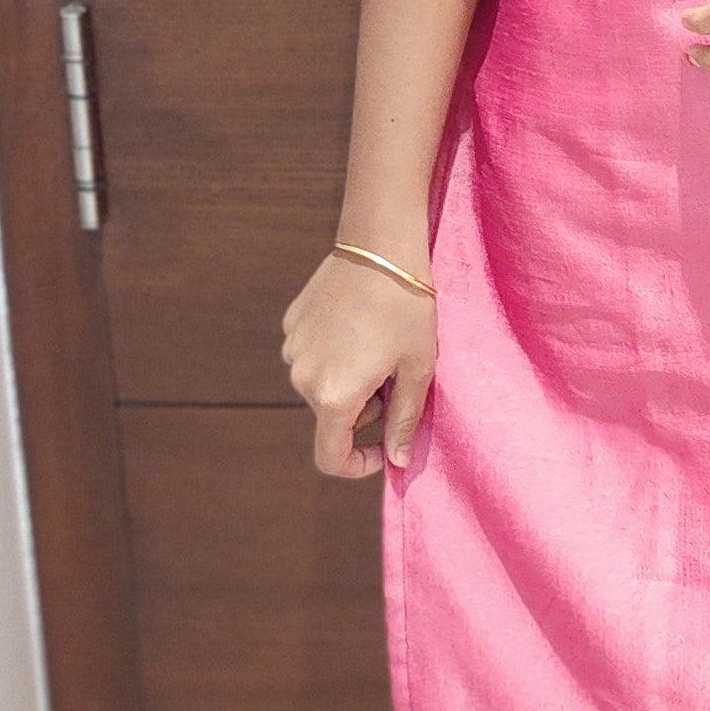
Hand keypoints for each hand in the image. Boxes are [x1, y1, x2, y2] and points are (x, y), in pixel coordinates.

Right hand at [281, 249, 437, 476]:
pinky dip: (335, 353)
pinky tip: (360, 324)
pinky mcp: (292, 323)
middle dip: (363, 410)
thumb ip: (404, 420)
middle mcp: (303, 377)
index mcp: (334, 396)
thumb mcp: (417, 368)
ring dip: (348, 380)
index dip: (357, 464)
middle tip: (395, 376)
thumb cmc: (408, 308)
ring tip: (380, 344)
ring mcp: (293, 348)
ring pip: (321, 384)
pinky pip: (313, 354)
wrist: (380, 245)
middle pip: (331, 416)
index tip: (382, 450)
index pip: (330, 457)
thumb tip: (398, 461)